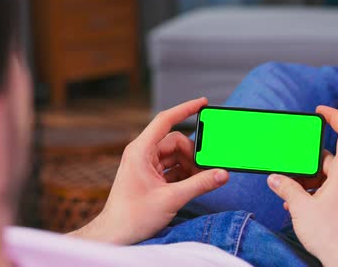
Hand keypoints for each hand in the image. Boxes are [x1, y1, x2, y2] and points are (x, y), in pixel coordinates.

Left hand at [69, 98, 229, 244]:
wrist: (115, 235)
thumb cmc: (132, 217)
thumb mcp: (172, 198)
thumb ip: (200, 184)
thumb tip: (222, 174)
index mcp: (141, 150)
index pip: (165, 120)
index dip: (185, 109)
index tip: (203, 103)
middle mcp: (142, 154)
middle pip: (176, 142)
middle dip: (193, 155)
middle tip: (206, 170)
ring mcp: (145, 165)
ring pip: (175, 156)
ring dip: (190, 167)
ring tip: (200, 181)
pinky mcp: (150, 177)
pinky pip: (172, 168)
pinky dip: (184, 174)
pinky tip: (192, 185)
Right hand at [267, 106, 337, 266]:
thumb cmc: (332, 235)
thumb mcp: (301, 208)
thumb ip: (286, 189)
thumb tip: (276, 179)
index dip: (335, 116)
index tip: (320, 111)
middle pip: (328, 157)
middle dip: (306, 160)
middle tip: (288, 166)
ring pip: (327, 175)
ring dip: (308, 179)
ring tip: (288, 189)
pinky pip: (329, 189)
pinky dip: (314, 191)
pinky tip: (297, 203)